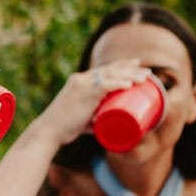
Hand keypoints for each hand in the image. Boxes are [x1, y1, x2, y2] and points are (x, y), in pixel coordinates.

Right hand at [35, 59, 149, 145]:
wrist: (49, 130)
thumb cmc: (63, 128)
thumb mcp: (81, 119)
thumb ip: (94, 120)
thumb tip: (107, 126)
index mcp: (79, 82)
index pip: (104, 70)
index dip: (120, 66)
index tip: (135, 65)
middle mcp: (81, 79)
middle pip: (110, 69)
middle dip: (130, 68)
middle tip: (146, 70)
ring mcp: (82, 85)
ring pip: (111, 75)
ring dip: (130, 75)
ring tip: (145, 77)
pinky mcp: (84, 94)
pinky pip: (105, 85)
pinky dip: (118, 84)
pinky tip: (129, 84)